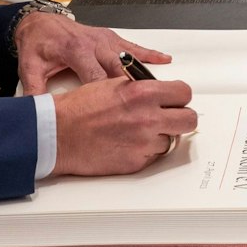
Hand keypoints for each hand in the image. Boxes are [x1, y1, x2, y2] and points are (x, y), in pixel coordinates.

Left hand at [13, 13, 172, 94]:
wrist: (40, 22)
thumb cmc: (37, 44)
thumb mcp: (30, 68)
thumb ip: (34, 91)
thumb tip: (34, 113)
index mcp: (76, 51)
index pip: (95, 76)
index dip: (107, 94)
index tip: (118, 110)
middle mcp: (94, 43)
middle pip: (118, 68)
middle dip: (132, 87)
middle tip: (146, 104)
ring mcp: (105, 39)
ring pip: (129, 58)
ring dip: (144, 73)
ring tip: (161, 89)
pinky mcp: (111, 37)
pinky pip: (133, 46)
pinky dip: (150, 54)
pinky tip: (165, 60)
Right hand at [50, 77, 197, 176]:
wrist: (57, 134)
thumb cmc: (78, 108)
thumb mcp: (113, 83)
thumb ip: (141, 87)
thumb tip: (159, 90)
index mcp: (143, 93)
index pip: (184, 92)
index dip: (179, 96)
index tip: (175, 99)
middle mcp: (148, 118)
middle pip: (189, 119)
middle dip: (180, 117)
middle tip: (170, 117)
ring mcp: (143, 142)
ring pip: (171, 140)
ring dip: (159, 136)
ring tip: (138, 131)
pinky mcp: (136, 163)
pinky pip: (153, 156)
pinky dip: (145, 151)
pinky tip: (128, 143)